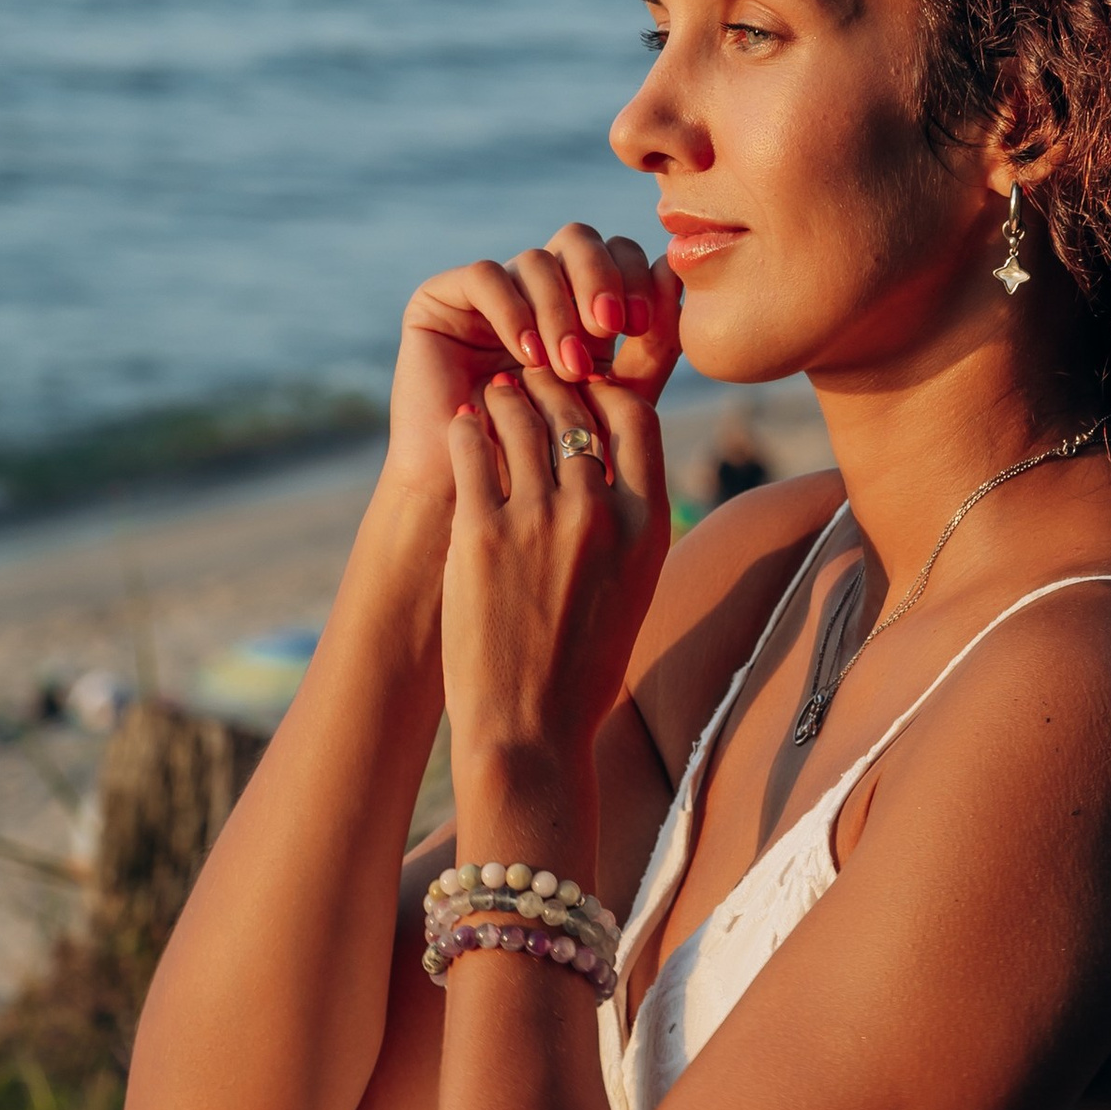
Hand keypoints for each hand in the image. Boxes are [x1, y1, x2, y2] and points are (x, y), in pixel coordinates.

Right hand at [382, 227, 681, 511]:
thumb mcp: (617, 398)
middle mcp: (536, 288)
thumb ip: (653, 343)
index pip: (617, 255)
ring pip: (536, 260)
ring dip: (558, 312)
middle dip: (600, 278)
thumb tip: (672, 268)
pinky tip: (527, 355)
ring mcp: (490, 292)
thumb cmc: (556, 458)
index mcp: (581, 302)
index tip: (638, 324)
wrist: (486, 500)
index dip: (632, 276)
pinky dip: (513, 310)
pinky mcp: (441, 300)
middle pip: (578, 239)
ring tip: (565, 367)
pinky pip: (484, 275)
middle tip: (609, 327)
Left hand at [442, 361, 671, 867]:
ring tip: (493, 394)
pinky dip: (467, 430)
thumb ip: (628, 528)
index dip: (610, 391)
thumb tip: (611, 473)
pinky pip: (473, 452)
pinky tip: (461, 426)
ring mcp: (538, 520)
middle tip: (531, 376)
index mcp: (648, 528)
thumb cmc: (581, 669)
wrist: (530, 732)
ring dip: (506, 397)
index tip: (587, 389)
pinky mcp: (481, 533)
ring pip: (521, 420)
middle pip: (577, 410)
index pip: (638, 418)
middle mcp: (599, 514)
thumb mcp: (632, 590)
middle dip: (552, 384)